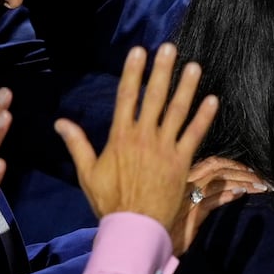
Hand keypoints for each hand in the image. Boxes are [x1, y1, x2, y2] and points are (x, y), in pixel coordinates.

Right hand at [55, 45, 218, 235]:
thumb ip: (77, 143)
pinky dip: (205, 117)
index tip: (138, 51)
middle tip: (169, 47)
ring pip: (178, 111)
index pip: (126, 97)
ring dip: (187, 87)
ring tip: (194, 65)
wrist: (134, 225)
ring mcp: (165, 148)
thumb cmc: (109, 200)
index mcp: (120, 137)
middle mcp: (144, 137)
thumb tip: (60, 122)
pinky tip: (213, 99)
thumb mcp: (87, 171)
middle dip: (162, 70)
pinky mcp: (183, 161)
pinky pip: (196, 134)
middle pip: (154, 97)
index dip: (133, 72)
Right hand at [176, 155, 268, 252]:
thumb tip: (229, 187)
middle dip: (246, 172)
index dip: (235, 164)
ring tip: (262, 188)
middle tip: (264, 180)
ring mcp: (186, 199)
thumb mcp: (185, 205)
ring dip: (244, 182)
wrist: (148, 244)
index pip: (212, 162)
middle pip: (220, 169)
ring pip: (219, 182)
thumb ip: (202, 193)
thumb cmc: (169, 226)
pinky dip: (228, 195)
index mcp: (183, 179)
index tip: (251, 170)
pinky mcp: (189, 216)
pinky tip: (241, 194)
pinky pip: (211, 201)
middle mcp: (184, 185)